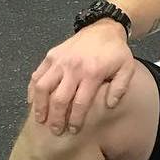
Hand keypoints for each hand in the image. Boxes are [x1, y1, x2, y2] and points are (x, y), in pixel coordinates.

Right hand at [27, 19, 135, 135]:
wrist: (104, 28)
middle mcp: (73, 67)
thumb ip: (120, 88)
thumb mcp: (126, 68)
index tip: (73, 130)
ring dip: (40, 106)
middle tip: (56, 131)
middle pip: (59, 99)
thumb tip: (109, 106)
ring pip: (43, 87)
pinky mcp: (51, 55)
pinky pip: (37, 75)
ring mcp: (59, 60)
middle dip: (56, 118)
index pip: (80, 103)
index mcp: (92, 73)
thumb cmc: (116, 52)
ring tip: (41, 120)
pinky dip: (32, 90)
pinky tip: (33, 102)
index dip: (75, 119)